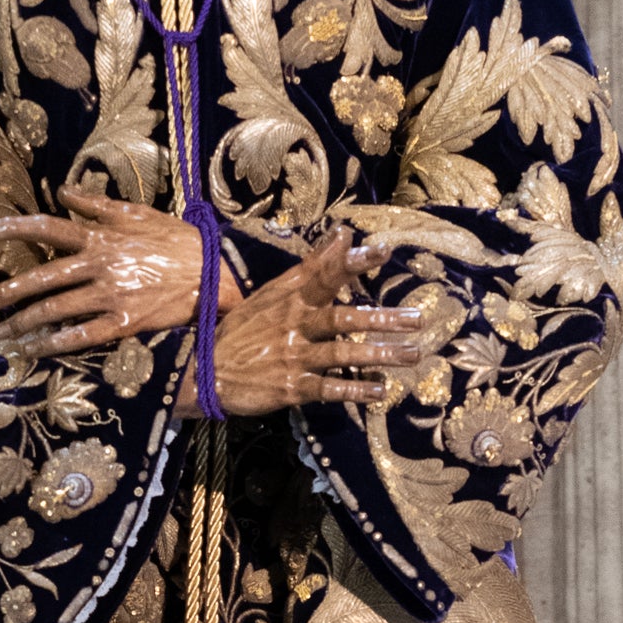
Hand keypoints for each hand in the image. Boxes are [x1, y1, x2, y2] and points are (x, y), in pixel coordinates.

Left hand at [0, 189, 205, 348]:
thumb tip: (63, 191)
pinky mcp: (124, 322)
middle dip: (3, 293)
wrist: (216, 273)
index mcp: (99, 236)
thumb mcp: (138, 213)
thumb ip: (97, 203)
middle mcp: (98, 265)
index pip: (44, 228)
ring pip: (55, 310)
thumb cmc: (177, 241)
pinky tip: (35, 350)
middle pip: (39, 277)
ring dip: (22, 323)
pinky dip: (55, 344)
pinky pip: (82, 335)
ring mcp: (110, 295)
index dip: (7, 230)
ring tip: (1, 334)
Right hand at [201, 232, 427, 416]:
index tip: (383, 250)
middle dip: (382, 319)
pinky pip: (329, 388)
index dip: (352, 262)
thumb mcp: (273, 293)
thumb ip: (313, 265)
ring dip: (380, 355)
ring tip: (412, 354)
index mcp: (289, 298)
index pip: (324, 274)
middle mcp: (293, 325)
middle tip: (417, 319)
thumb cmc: (245, 330)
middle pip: (343, 319)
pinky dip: (354, 390)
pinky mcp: (291, 387)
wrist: (205, 372)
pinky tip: (379, 390)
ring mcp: (292, 357)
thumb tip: (344, 232)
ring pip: (343, 354)